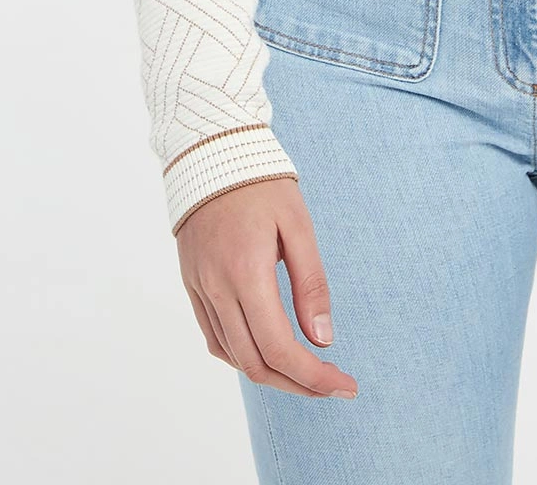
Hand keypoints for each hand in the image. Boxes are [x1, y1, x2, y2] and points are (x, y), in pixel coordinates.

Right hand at [176, 176, 358, 399]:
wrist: (210, 151)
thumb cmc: (261, 183)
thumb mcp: (298, 225)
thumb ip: (311, 283)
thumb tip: (322, 339)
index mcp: (246, 273)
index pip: (279, 348)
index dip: (313, 377)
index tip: (344, 385)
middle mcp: (217, 289)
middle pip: (256, 363)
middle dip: (298, 383)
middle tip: (332, 383)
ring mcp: (200, 289)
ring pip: (233, 356)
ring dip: (271, 374)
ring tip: (306, 372)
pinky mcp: (192, 285)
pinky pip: (215, 337)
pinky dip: (242, 356)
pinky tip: (267, 352)